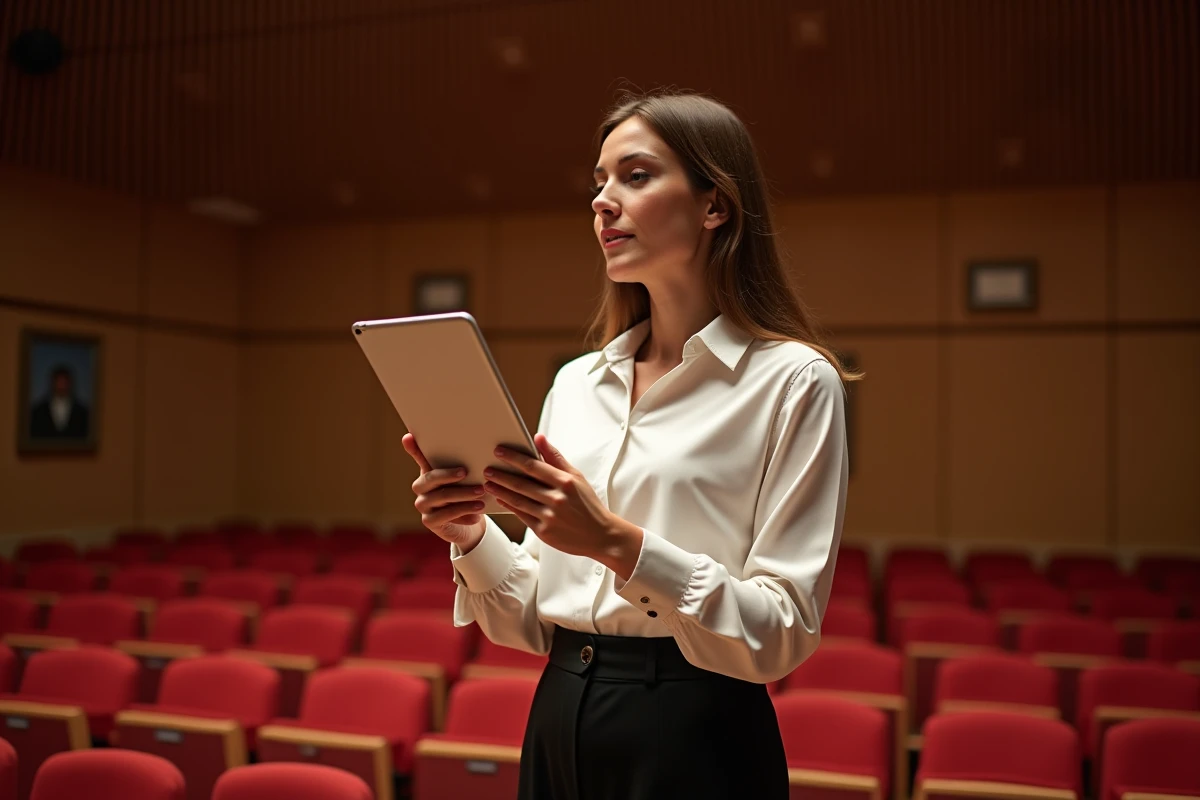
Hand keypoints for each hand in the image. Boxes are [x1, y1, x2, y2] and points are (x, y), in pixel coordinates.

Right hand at [402, 434, 486, 550]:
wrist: (467, 523)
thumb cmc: (466, 493)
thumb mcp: (465, 478)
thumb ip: (463, 463)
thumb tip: (473, 443)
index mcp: (427, 472)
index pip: (418, 457)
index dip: (413, 448)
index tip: (410, 437)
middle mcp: (420, 488)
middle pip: (431, 478)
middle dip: (449, 475)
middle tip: (466, 472)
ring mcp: (423, 505)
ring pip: (441, 497)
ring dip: (462, 495)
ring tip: (480, 494)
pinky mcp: (429, 521)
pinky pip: (446, 516)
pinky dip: (463, 514)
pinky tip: (477, 514)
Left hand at [484, 434, 642, 577]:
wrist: (600, 535)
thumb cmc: (588, 504)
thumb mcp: (576, 478)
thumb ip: (555, 458)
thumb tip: (538, 437)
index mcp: (565, 482)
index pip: (533, 466)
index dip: (513, 458)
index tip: (499, 451)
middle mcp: (557, 499)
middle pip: (521, 484)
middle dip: (501, 475)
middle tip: (487, 469)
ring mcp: (549, 517)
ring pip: (518, 500)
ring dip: (500, 491)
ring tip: (488, 484)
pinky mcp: (544, 532)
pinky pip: (521, 516)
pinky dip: (509, 506)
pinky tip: (501, 499)